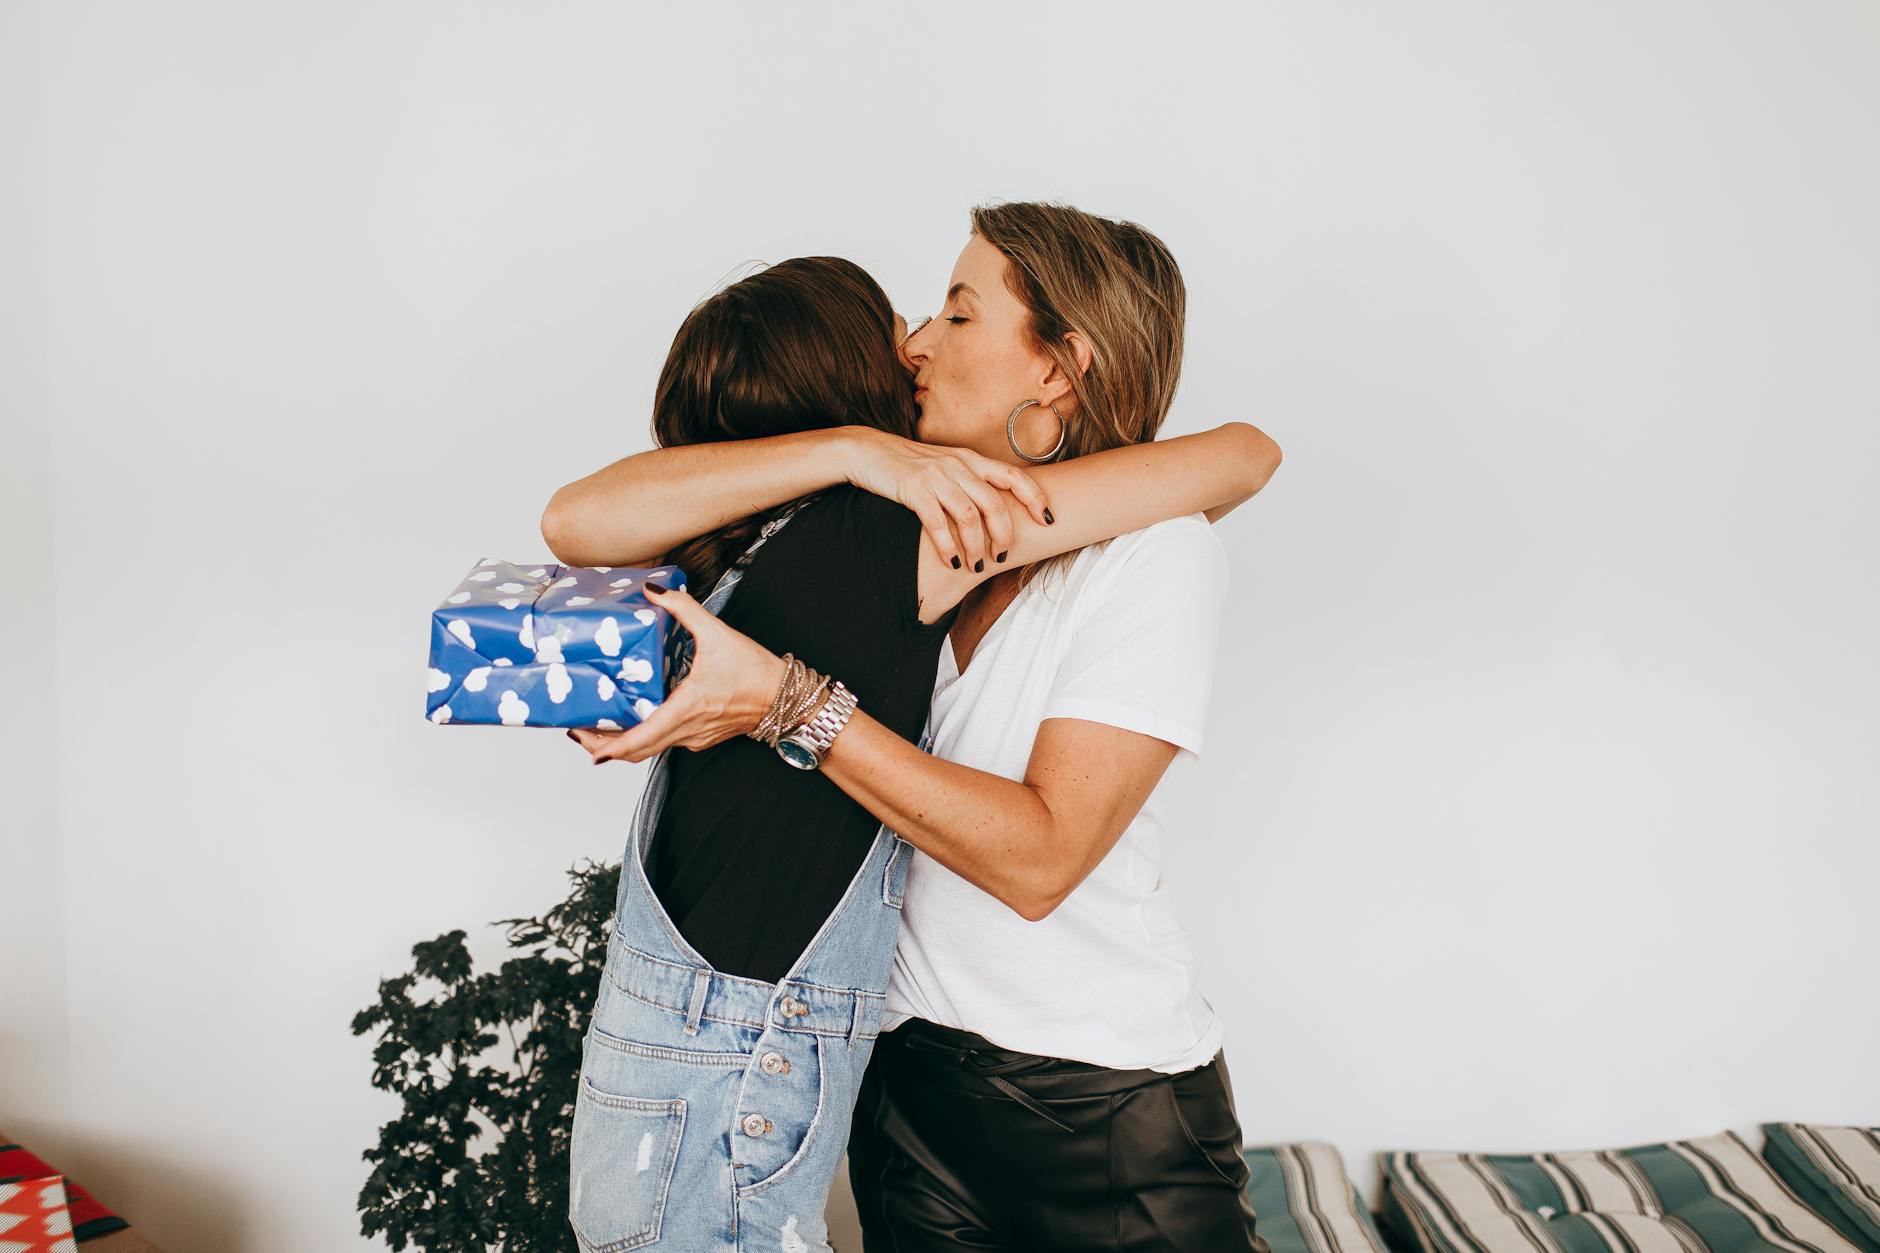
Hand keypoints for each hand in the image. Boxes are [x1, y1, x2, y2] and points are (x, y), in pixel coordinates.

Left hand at [567, 582, 786, 764]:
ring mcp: (694, 737)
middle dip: (604, 746)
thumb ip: (684, 609)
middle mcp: (688, 730)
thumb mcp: (718, 633)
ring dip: (624, 742)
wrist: (787, 698)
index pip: (642, 739)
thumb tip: (655, 590)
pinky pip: (665, 741)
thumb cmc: (756, 671)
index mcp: (688, 707)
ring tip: (599, 724)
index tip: (585, 740)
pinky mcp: (700, 737)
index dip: (609, 746)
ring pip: (650, 749)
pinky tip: (636, 717)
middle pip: (637, 751)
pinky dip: (645, 736)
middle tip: (579, 730)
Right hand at [843, 428, 1052, 571]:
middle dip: (1003, 535)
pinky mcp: (914, 489)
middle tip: (1002, 557)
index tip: (1050, 520)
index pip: (1014, 476)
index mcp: (971, 460)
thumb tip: (997, 510)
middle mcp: (958, 466)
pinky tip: (951, 561)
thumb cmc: (911, 465)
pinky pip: (938, 523)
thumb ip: (971, 482)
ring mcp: (936, 477)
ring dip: (975, 546)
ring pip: (969, 516)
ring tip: (975, 566)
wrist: (869, 451)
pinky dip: (947, 546)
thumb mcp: (947, 466)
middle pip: (994, 503)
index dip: (1035, 498)